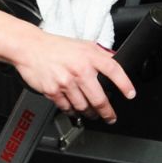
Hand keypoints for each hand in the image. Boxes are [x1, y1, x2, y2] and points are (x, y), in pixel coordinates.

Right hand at [14, 30, 135, 121]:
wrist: (30, 48)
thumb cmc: (57, 47)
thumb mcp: (84, 45)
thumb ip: (101, 55)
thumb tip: (116, 61)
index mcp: (89, 56)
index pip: (113, 70)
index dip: (125, 84)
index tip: (130, 94)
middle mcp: (79, 70)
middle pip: (99, 98)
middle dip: (107, 112)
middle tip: (111, 117)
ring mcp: (65, 82)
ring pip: (83, 106)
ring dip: (90, 113)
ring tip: (93, 114)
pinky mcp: (52, 91)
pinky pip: (67, 107)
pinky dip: (72, 111)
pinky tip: (75, 110)